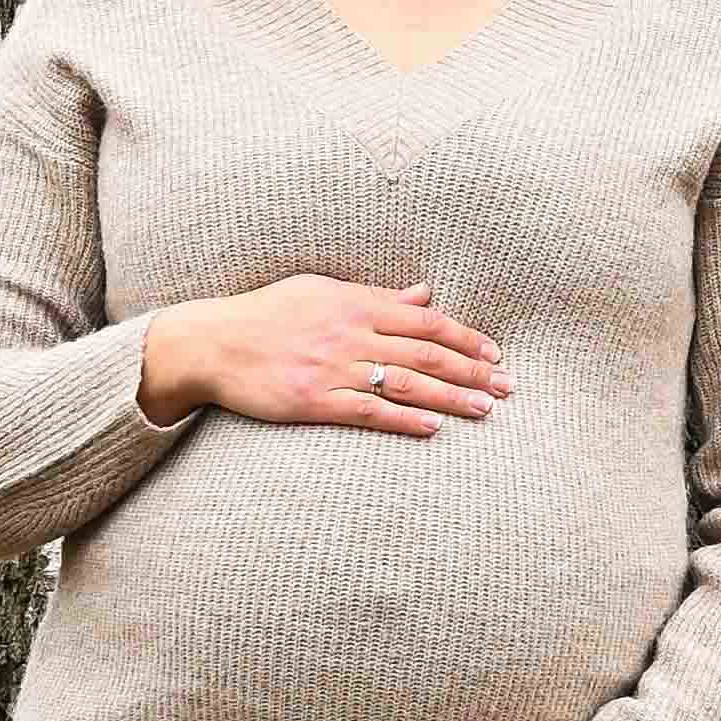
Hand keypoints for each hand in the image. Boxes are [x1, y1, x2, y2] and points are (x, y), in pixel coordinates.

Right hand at [138, 274, 505, 434]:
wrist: (213, 343)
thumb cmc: (269, 314)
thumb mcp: (322, 291)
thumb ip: (377, 296)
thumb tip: (425, 293)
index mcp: (355, 303)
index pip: (426, 320)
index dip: (466, 338)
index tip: (495, 355)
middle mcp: (350, 333)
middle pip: (426, 352)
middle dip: (472, 372)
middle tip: (508, 388)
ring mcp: (332, 368)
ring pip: (406, 383)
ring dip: (450, 398)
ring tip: (485, 410)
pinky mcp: (313, 401)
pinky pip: (368, 412)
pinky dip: (404, 420)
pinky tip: (433, 429)